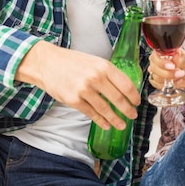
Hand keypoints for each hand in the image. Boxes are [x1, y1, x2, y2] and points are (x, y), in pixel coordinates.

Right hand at [16, 40, 140, 130]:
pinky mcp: (73, 100)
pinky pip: (91, 113)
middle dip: (127, 110)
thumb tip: (123, 87)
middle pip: (118, 99)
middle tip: (133, 115)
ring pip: (105, 109)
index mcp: (103, 66)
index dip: (134, 96)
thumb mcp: (94, 61)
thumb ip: (107, 73)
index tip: (137, 102)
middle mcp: (95, 77)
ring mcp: (84, 90)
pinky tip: (106, 124)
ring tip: (122, 124)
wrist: (47, 63)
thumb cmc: (71, 61)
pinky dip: (100, 121)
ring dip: (116, 119)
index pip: (126, 84)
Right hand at [148, 48, 184, 90]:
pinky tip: (177, 81)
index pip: (155, 56)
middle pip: (154, 68)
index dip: (162, 63)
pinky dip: (168, 85)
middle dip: (168, 73)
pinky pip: (158, 85)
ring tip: (180, 75)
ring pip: (156, 78)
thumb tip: (174, 58)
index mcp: (162, 52)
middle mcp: (157, 61)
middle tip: (180, 72)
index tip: (173, 66)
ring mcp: (157, 71)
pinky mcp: (158, 81)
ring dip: (170, 79)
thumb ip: (179, 59)